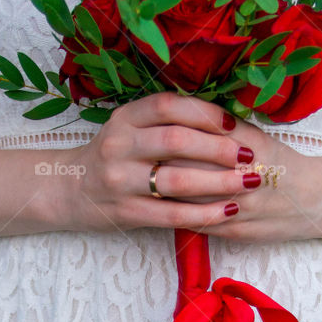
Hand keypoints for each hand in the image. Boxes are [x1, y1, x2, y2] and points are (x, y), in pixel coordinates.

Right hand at [73, 91, 259, 231]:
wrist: (71, 189)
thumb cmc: (116, 155)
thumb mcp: (130, 127)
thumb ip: (166, 121)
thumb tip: (227, 121)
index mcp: (125, 118)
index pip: (168, 106)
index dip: (204, 113)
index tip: (233, 124)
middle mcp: (119, 145)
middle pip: (176, 142)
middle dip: (219, 149)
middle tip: (250, 155)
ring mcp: (120, 181)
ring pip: (177, 181)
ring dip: (219, 182)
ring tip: (248, 183)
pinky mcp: (127, 212)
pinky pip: (173, 215)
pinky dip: (205, 214)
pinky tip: (229, 211)